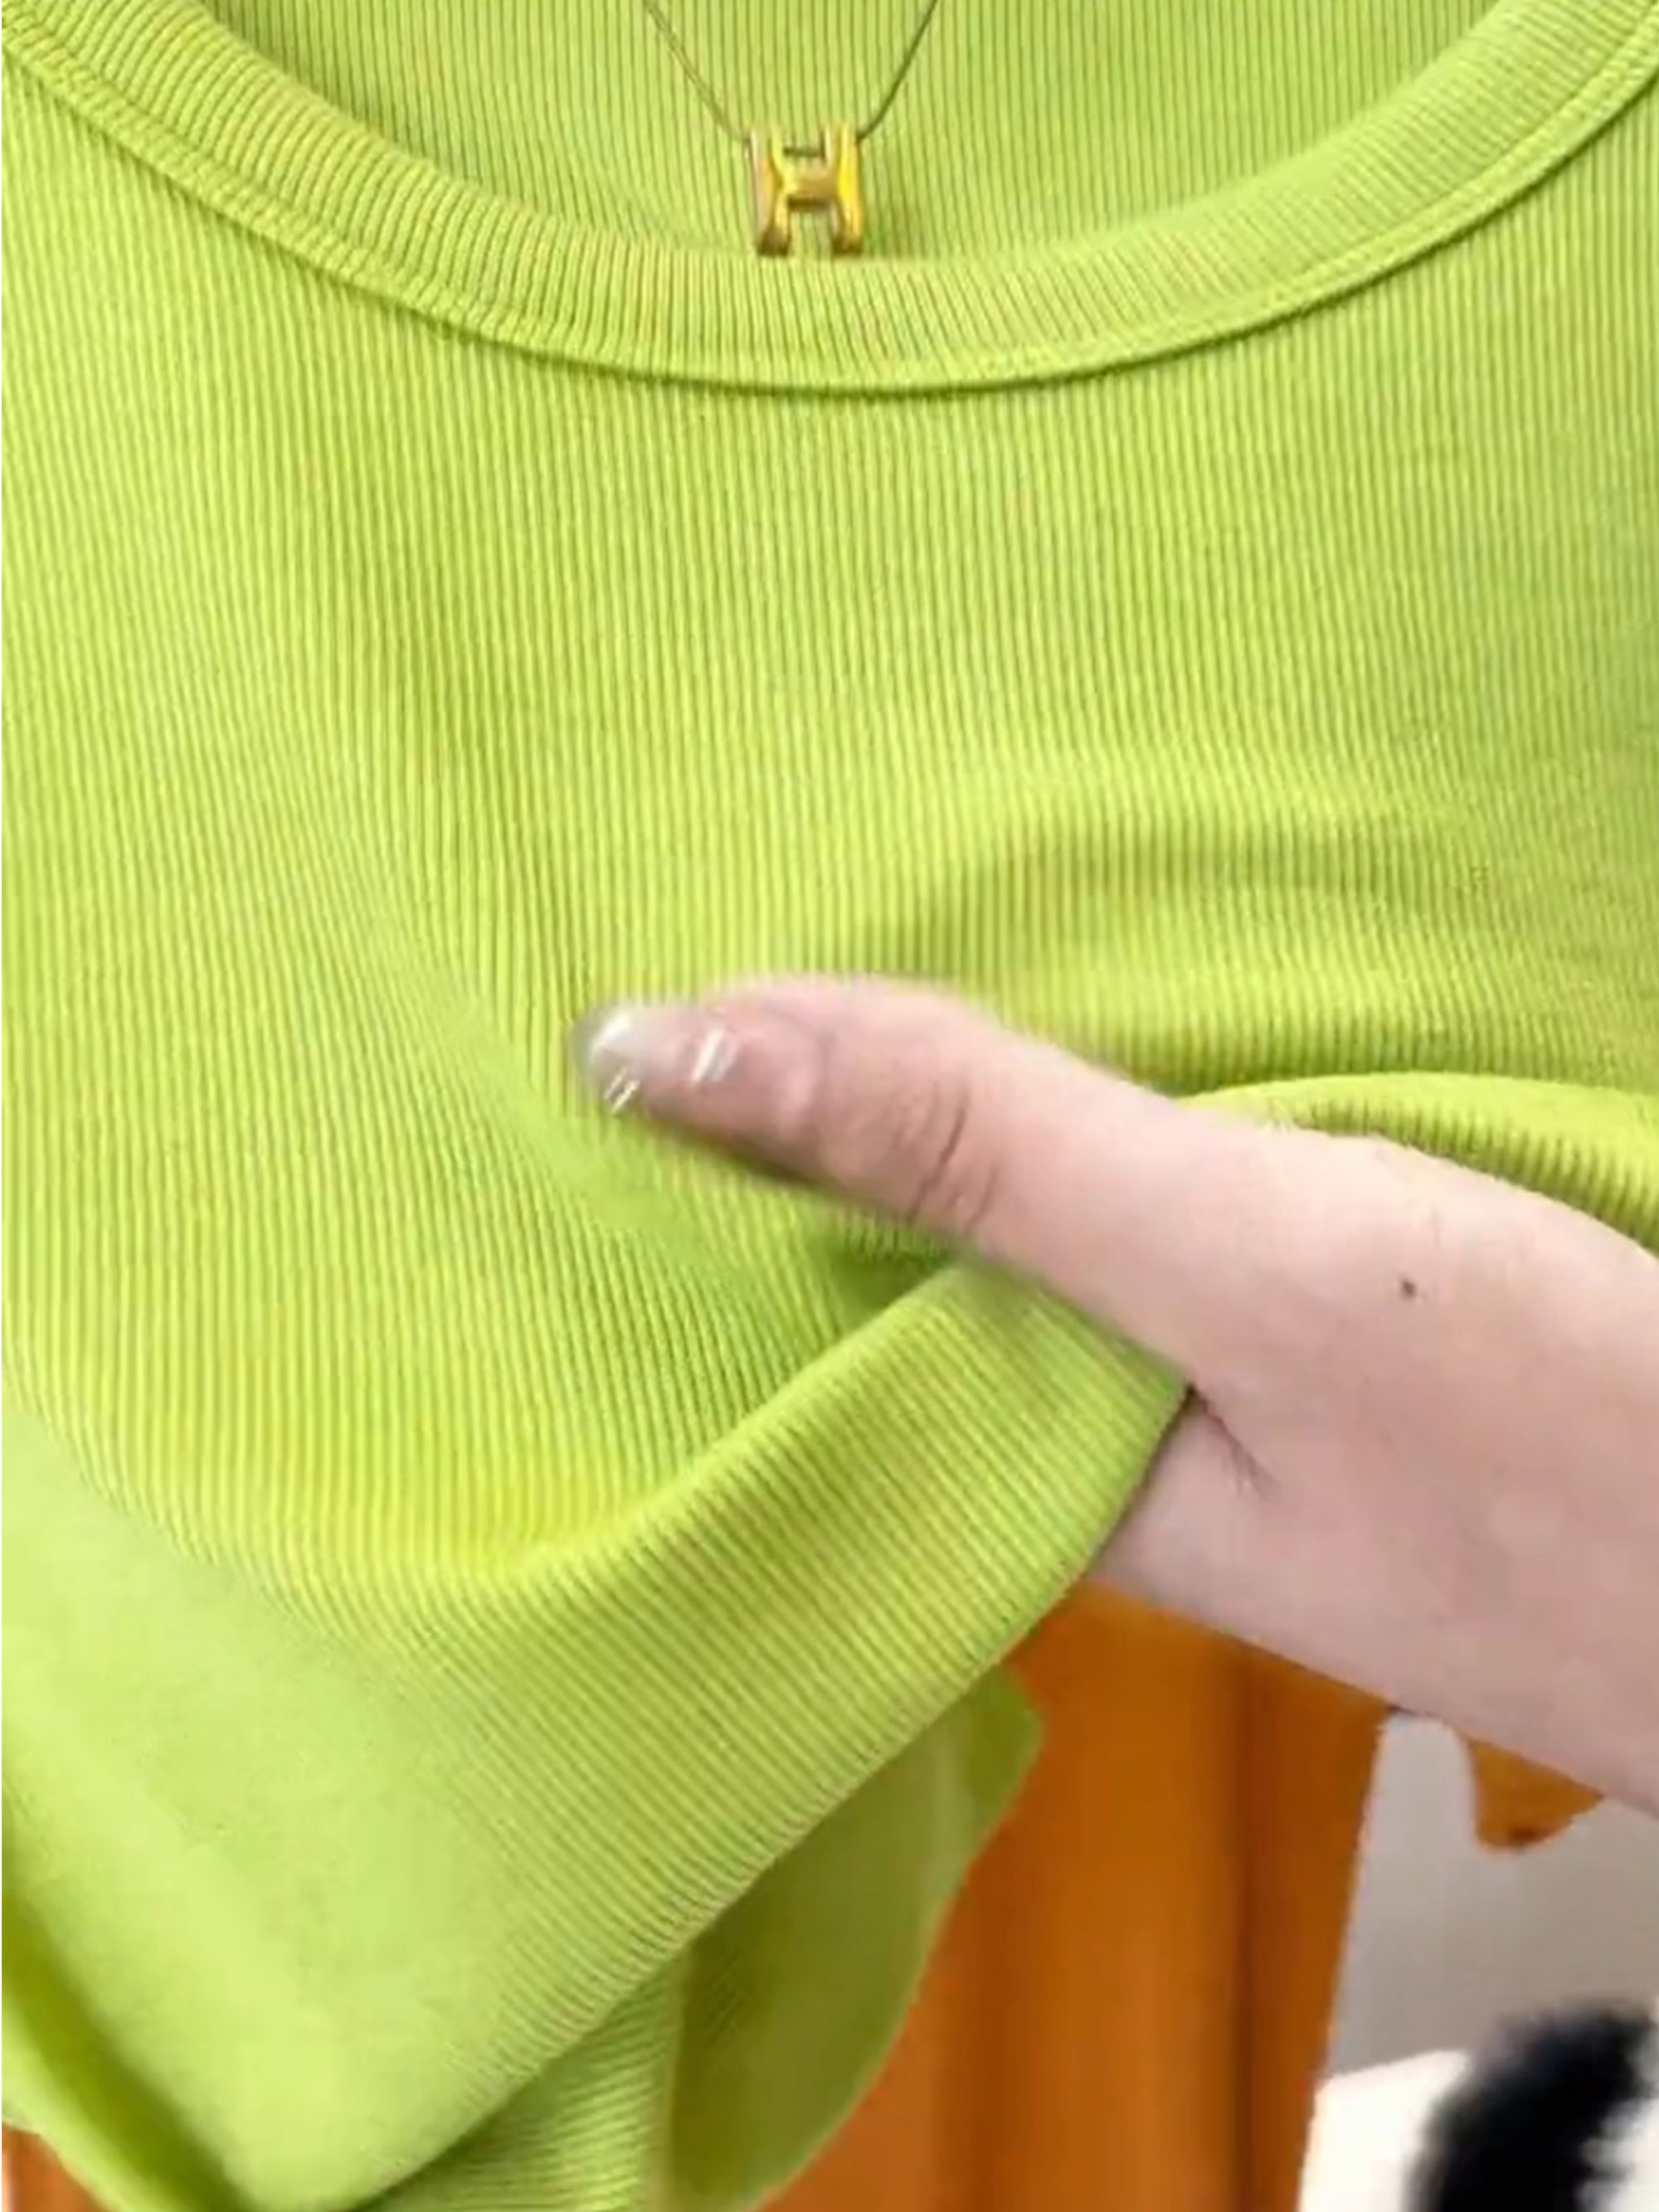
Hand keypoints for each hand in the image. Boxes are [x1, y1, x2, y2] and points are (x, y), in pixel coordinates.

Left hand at [580, 981, 1658, 1809]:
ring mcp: (1219, 1382)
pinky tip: (1054, 1010)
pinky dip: (1101, 1103)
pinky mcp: (1329, 1326)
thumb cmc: (1560, 1439)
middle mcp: (1096, 1434)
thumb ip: (978, 1154)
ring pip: (1034, 1213)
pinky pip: (1161, 1195)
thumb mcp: (1242, 1266)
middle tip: (636, 936)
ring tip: (806, 924)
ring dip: (956, 1092)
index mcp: (1024, 1465)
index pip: (792, 1303)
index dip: (689, 1167)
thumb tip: (650, 1054)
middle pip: (903, 1250)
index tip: (565, 1026)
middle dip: (800, 1111)